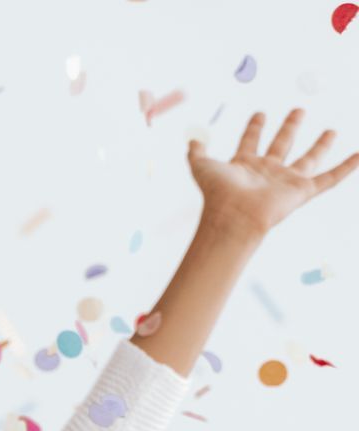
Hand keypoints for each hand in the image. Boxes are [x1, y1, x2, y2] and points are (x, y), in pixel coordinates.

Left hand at [189, 109, 358, 237]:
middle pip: (282, 144)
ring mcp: (286, 181)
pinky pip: (330, 178)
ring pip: (309, 158)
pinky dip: (348, 167)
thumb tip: (191, 138)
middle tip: (299, 110)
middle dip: (290, 126)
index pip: (251, 140)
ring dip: (321, 144)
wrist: (233, 216)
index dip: (254, 127)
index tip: (260, 113)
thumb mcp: (201, 167)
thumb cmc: (217, 193)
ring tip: (332, 130)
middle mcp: (267, 172)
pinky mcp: (302, 191)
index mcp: (244, 165)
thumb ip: (196, 152)